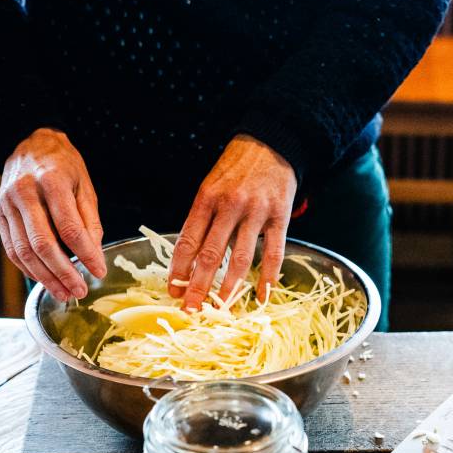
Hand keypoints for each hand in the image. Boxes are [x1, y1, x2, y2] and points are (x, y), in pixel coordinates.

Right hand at [0, 128, 105, 300]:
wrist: (29, 143)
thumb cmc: (63, 166)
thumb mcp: (85, 186)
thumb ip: (90, 222)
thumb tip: (94, 257)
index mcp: (51, 180)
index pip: (69, 227)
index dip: (85, 253)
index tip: (99, 271)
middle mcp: (24, 192)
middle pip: (43, 243)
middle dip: (64, 272)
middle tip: (80, 291)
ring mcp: (7, 204)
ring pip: (24, 251)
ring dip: (45, 277)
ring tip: (64, 293)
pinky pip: (12, 249)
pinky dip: (29, 269)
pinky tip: (45, 280)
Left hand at [169, 134, 296, 309]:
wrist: (271, 143)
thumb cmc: (236, 169)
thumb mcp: (210, 186)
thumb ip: (202, 219)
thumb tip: (190, 260)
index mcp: (207, 199)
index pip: (188, 240)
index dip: (179, 269)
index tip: (172, 291)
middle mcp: (230, 206)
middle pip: (210, 254)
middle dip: (198, 286)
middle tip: (190, 309)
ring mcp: (256, 212)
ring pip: (240, 257)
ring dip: (229, 287)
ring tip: (221, 307)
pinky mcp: (280, 216)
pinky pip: (274, 252)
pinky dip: (268, 276)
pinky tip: (262, 294)